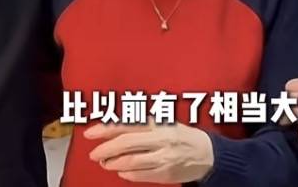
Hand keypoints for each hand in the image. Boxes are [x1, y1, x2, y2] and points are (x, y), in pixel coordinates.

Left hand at [86, 122, 213, 182]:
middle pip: (126, 143)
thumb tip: (111, 128)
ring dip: (113, 163)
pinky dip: (126, 174)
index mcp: (158, 123)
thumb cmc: (181, 136)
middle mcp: (161, 138)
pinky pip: (140, 175)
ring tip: (106, 163)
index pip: (127, 124)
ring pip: (131, 161)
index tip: (90, 133)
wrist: (207, 154)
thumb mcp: (164, 122)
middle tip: (94, 154)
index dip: (106, 129)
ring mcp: (164, 157)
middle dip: (105, 150)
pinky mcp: (166, 173)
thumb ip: (140, 123)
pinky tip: (121, 171)